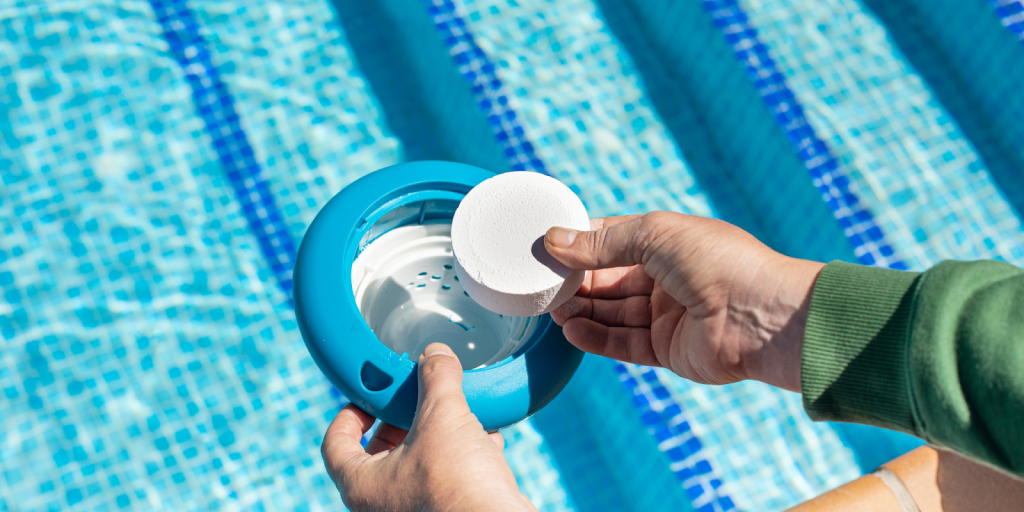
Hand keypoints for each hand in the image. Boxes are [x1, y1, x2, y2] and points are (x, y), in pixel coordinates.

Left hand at [321, 343, 535, 511]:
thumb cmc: (457, 484)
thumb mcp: (443, 416)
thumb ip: (435, 378)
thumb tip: (435, 354)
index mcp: (362, 484)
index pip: (335, 444)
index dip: (349, 414)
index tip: (369, 395)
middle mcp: (383, 503)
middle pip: (380, 450)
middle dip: (403, 418)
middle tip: (418, 395)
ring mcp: (415, 510)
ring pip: (418, 463)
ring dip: (438, 434)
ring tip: (457, 410)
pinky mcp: (448, 510)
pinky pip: (447, 477)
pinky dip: (463, 454)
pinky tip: (486, 436)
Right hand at [545, 212, 823, 391]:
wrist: (762, 317)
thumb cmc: (718, 262)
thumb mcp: (655, 235)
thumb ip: (602, 242)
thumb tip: (554, 240)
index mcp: (669, 243)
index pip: (614, 239)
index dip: (582, 243)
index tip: (546, 246)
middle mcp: (668, 278)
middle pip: (609, 279)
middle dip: (575, 280)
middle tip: (539, 282)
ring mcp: (667, 315)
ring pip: (612, 312)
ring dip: (580, 309)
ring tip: (550, 308)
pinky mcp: (667, 349)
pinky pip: (623, 343)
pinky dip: (595, 336)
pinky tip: (570, 329)